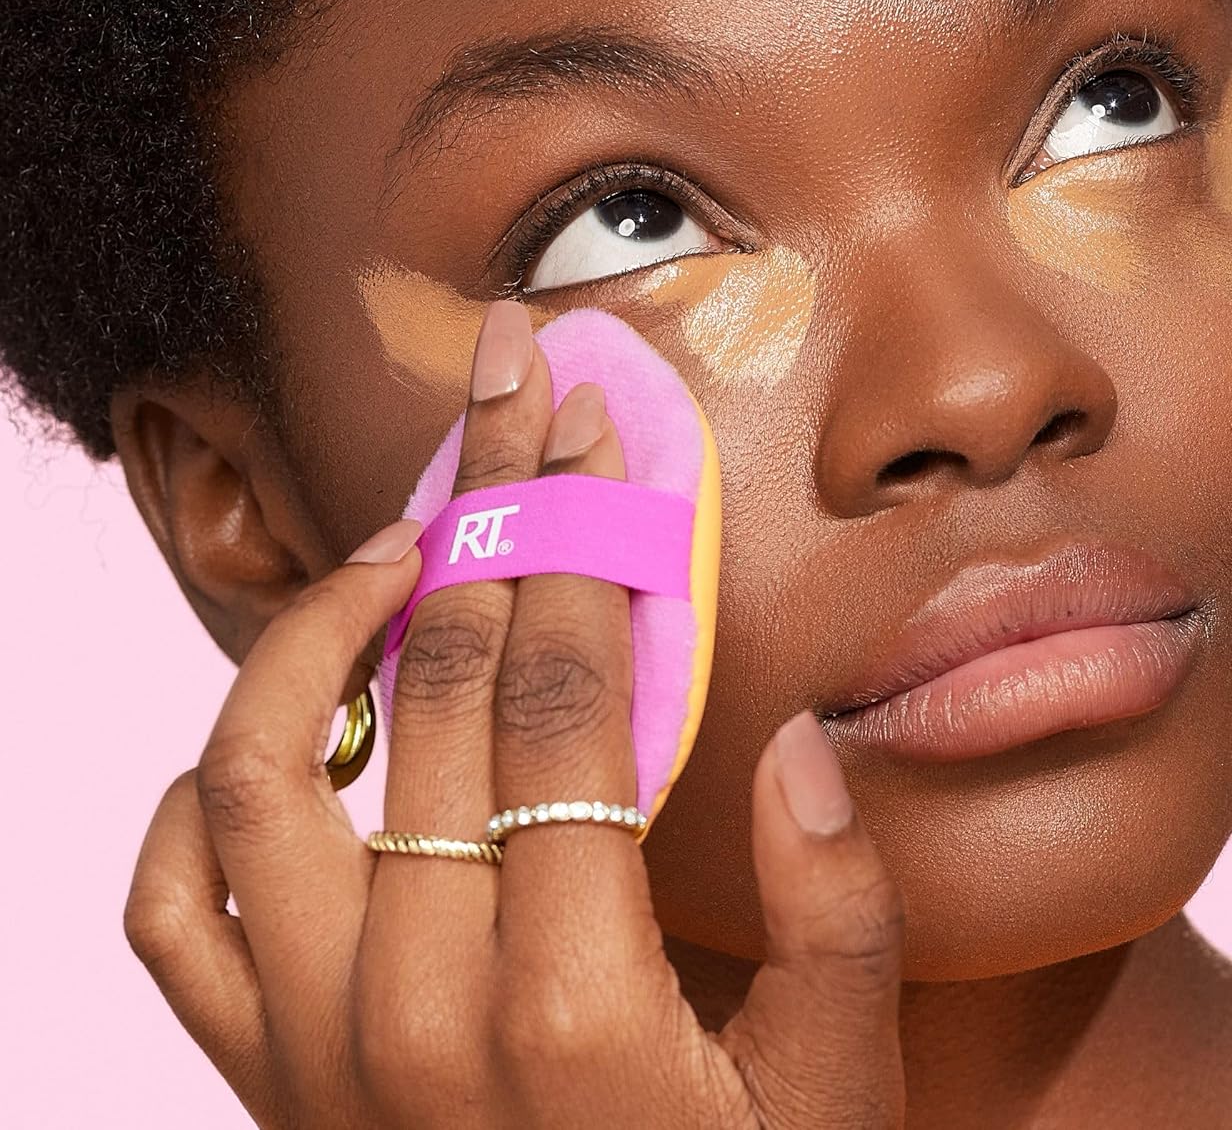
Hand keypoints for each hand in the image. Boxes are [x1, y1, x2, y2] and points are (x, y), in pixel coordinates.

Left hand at [124, 300, 906, 1127]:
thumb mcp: (839, 1108)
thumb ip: (839, 927)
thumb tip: (803, 746)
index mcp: (571, 1005)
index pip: (567, 692)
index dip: (586, 535)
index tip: (596, 421)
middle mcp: (410, 1010)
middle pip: (440, 681)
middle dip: (485, 509)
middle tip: (508, 392)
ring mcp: (309, 1045)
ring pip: (259, 769)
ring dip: (324, 619)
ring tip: (400, 535)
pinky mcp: (258, 1077)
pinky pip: (172, 910)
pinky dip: (207, 790)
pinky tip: (293, 726)